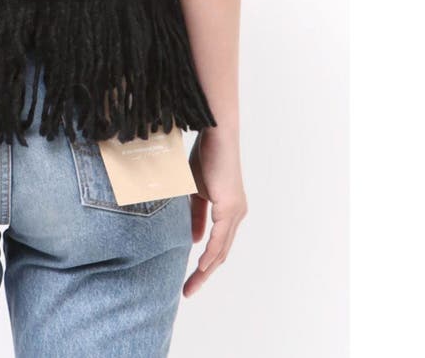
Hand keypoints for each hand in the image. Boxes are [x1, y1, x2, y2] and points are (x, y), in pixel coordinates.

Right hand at [183, 125, 247, 296]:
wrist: (216, 134)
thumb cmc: (205, 156)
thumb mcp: (195, 191)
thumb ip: (195, 215)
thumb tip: (193, 240)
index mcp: (228, 211)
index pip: (216, 245)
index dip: (203, 263)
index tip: (188, 278)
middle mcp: (236, 214)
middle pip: (221, 253)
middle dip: (204, 274)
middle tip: (188, 291)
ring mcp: (235, 211)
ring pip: (221, 249)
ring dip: (206, 269)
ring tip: (191, 286)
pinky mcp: (230, 206)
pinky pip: (220, 236)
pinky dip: (210, 252)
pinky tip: (201, 265)